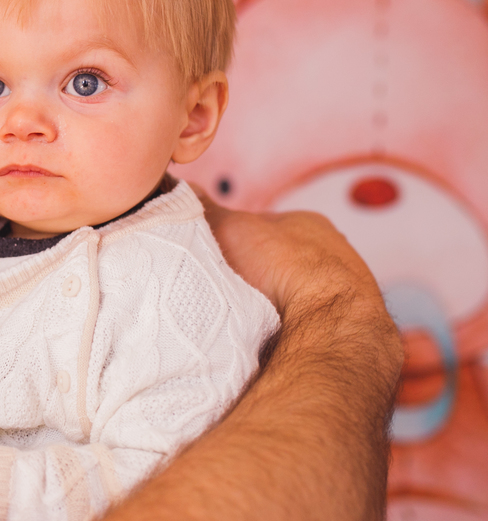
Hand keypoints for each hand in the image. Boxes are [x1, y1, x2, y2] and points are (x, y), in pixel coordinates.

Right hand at [193, 185, 401, 388]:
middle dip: (248, 271)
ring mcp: (337, 290)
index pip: (261, 224)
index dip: (231, 236)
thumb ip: (207, 209)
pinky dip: (278, 324)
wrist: (327, 323)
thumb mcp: (232, 227)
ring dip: (262, 300)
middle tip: (219, 284)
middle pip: (274, 259)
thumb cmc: (286, 267)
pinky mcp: (337, 324)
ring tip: (236, 312)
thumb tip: (184, 188)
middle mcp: (329, 253)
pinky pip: (296, 319)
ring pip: (285, 291)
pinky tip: (260, 332)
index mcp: (307, 223)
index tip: (210, 252)